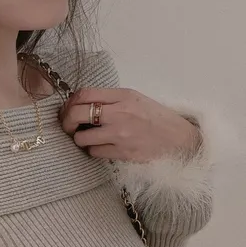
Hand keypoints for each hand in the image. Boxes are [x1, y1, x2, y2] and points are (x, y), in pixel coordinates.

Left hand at [59, 88, 201, 162]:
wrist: (179, 139)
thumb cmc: (156, 118)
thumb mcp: (136, 99)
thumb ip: (111, 99)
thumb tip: (80, 103)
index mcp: (123, 96)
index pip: (84, 94)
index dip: (70, 102)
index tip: (68, 109)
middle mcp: (120, 113)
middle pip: (76, 114)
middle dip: (66, 121)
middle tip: (68, 126)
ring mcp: (120, 134)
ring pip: (81, 137)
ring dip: (80, 139)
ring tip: (88, 138)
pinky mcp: (122, 152)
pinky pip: (94, 152)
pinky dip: (94, 150)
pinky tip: (101, 147)